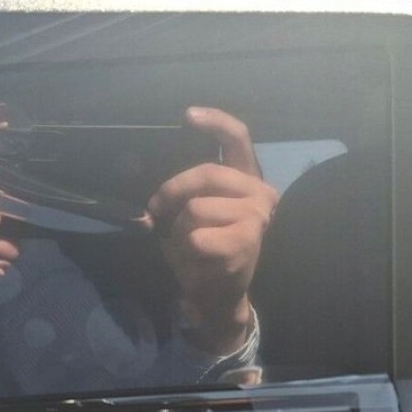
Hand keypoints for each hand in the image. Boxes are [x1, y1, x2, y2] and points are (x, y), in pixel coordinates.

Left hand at [147, 107, 274, 354]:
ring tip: (189, 248)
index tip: (189, 115)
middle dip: (172, 191)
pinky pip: (195, 238)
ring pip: (195, 209)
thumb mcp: (193, 214)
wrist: (220, 297)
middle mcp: (260, 194)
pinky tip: (197, 264)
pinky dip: (184, 253)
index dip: (215, 122)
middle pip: (207, 172)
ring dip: (178, 232)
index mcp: (248, 180)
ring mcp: (256, 218)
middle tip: (155, 211)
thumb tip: (150, 201)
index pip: (237, 139)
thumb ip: (182, 194)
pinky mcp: (245, 244)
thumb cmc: (204, 250)